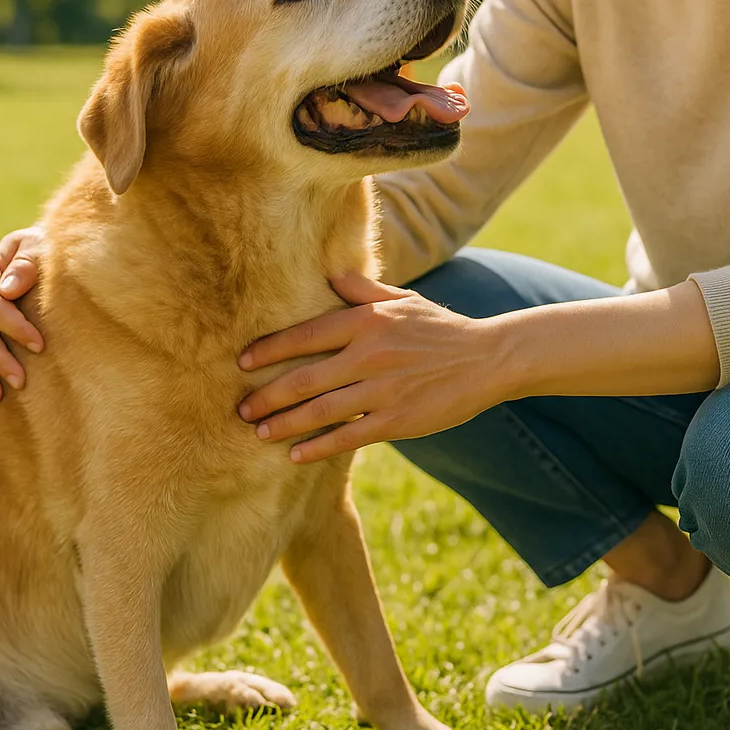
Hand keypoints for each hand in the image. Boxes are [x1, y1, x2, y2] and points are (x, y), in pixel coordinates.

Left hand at [237, 272, 507, 462]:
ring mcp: (384, 390)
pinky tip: (295, 455)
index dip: (270, 348)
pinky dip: (318, 447)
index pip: (307, 334)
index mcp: (368, 320)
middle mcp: (370, 354)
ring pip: (321, 410)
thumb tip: (331, 274)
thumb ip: (363, 291)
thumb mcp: (403, 300)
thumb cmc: (440, 328)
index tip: (242, 361)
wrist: (488, 359)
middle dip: (268, 394)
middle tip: (241, 408)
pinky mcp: (398, 420)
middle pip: (305, 377)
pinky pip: (348, 437)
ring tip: (258, 433)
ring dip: (285, 423)